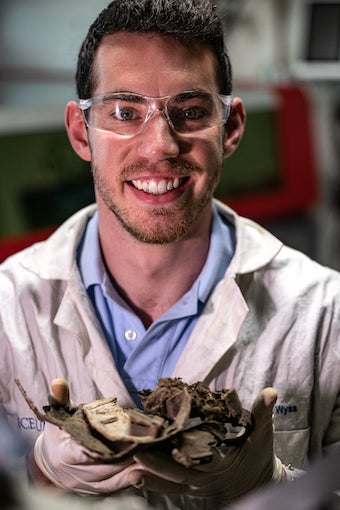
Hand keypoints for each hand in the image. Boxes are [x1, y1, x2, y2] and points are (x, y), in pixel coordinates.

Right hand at [32, 379, 142, 495]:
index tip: (117, 440)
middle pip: (102, 465)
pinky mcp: (95, 491)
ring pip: (111, 478)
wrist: (50, 462)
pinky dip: (130, 478)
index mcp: (63, 452)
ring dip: (131, 466)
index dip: (98, 448)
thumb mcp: (57, 416)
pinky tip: (146, 468)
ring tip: (151, 453)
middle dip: (123, 454)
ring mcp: (85, 485)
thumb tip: (58, 382)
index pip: (79, 453)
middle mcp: (73, 473)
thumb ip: (60, 399)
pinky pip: (115, 487)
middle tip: (145, 441)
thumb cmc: (58, 434)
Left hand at [129, 388, 283, 503]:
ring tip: (131, 469)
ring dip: (151, 476)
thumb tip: (271, 392)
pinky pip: (170, 487)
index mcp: (225, 462)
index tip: (175, 449)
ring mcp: (197, 486)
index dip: (191, 456)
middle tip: (138, 453)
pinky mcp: (190, 487)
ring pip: (171, 483)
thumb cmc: (259, 455)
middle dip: (159, 465)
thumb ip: (263, 413)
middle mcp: (208, 478)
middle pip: (180, 473)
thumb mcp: (263, 434)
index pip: (206, 460)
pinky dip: (154, 483)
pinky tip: (136, 477)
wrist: (259, 483)